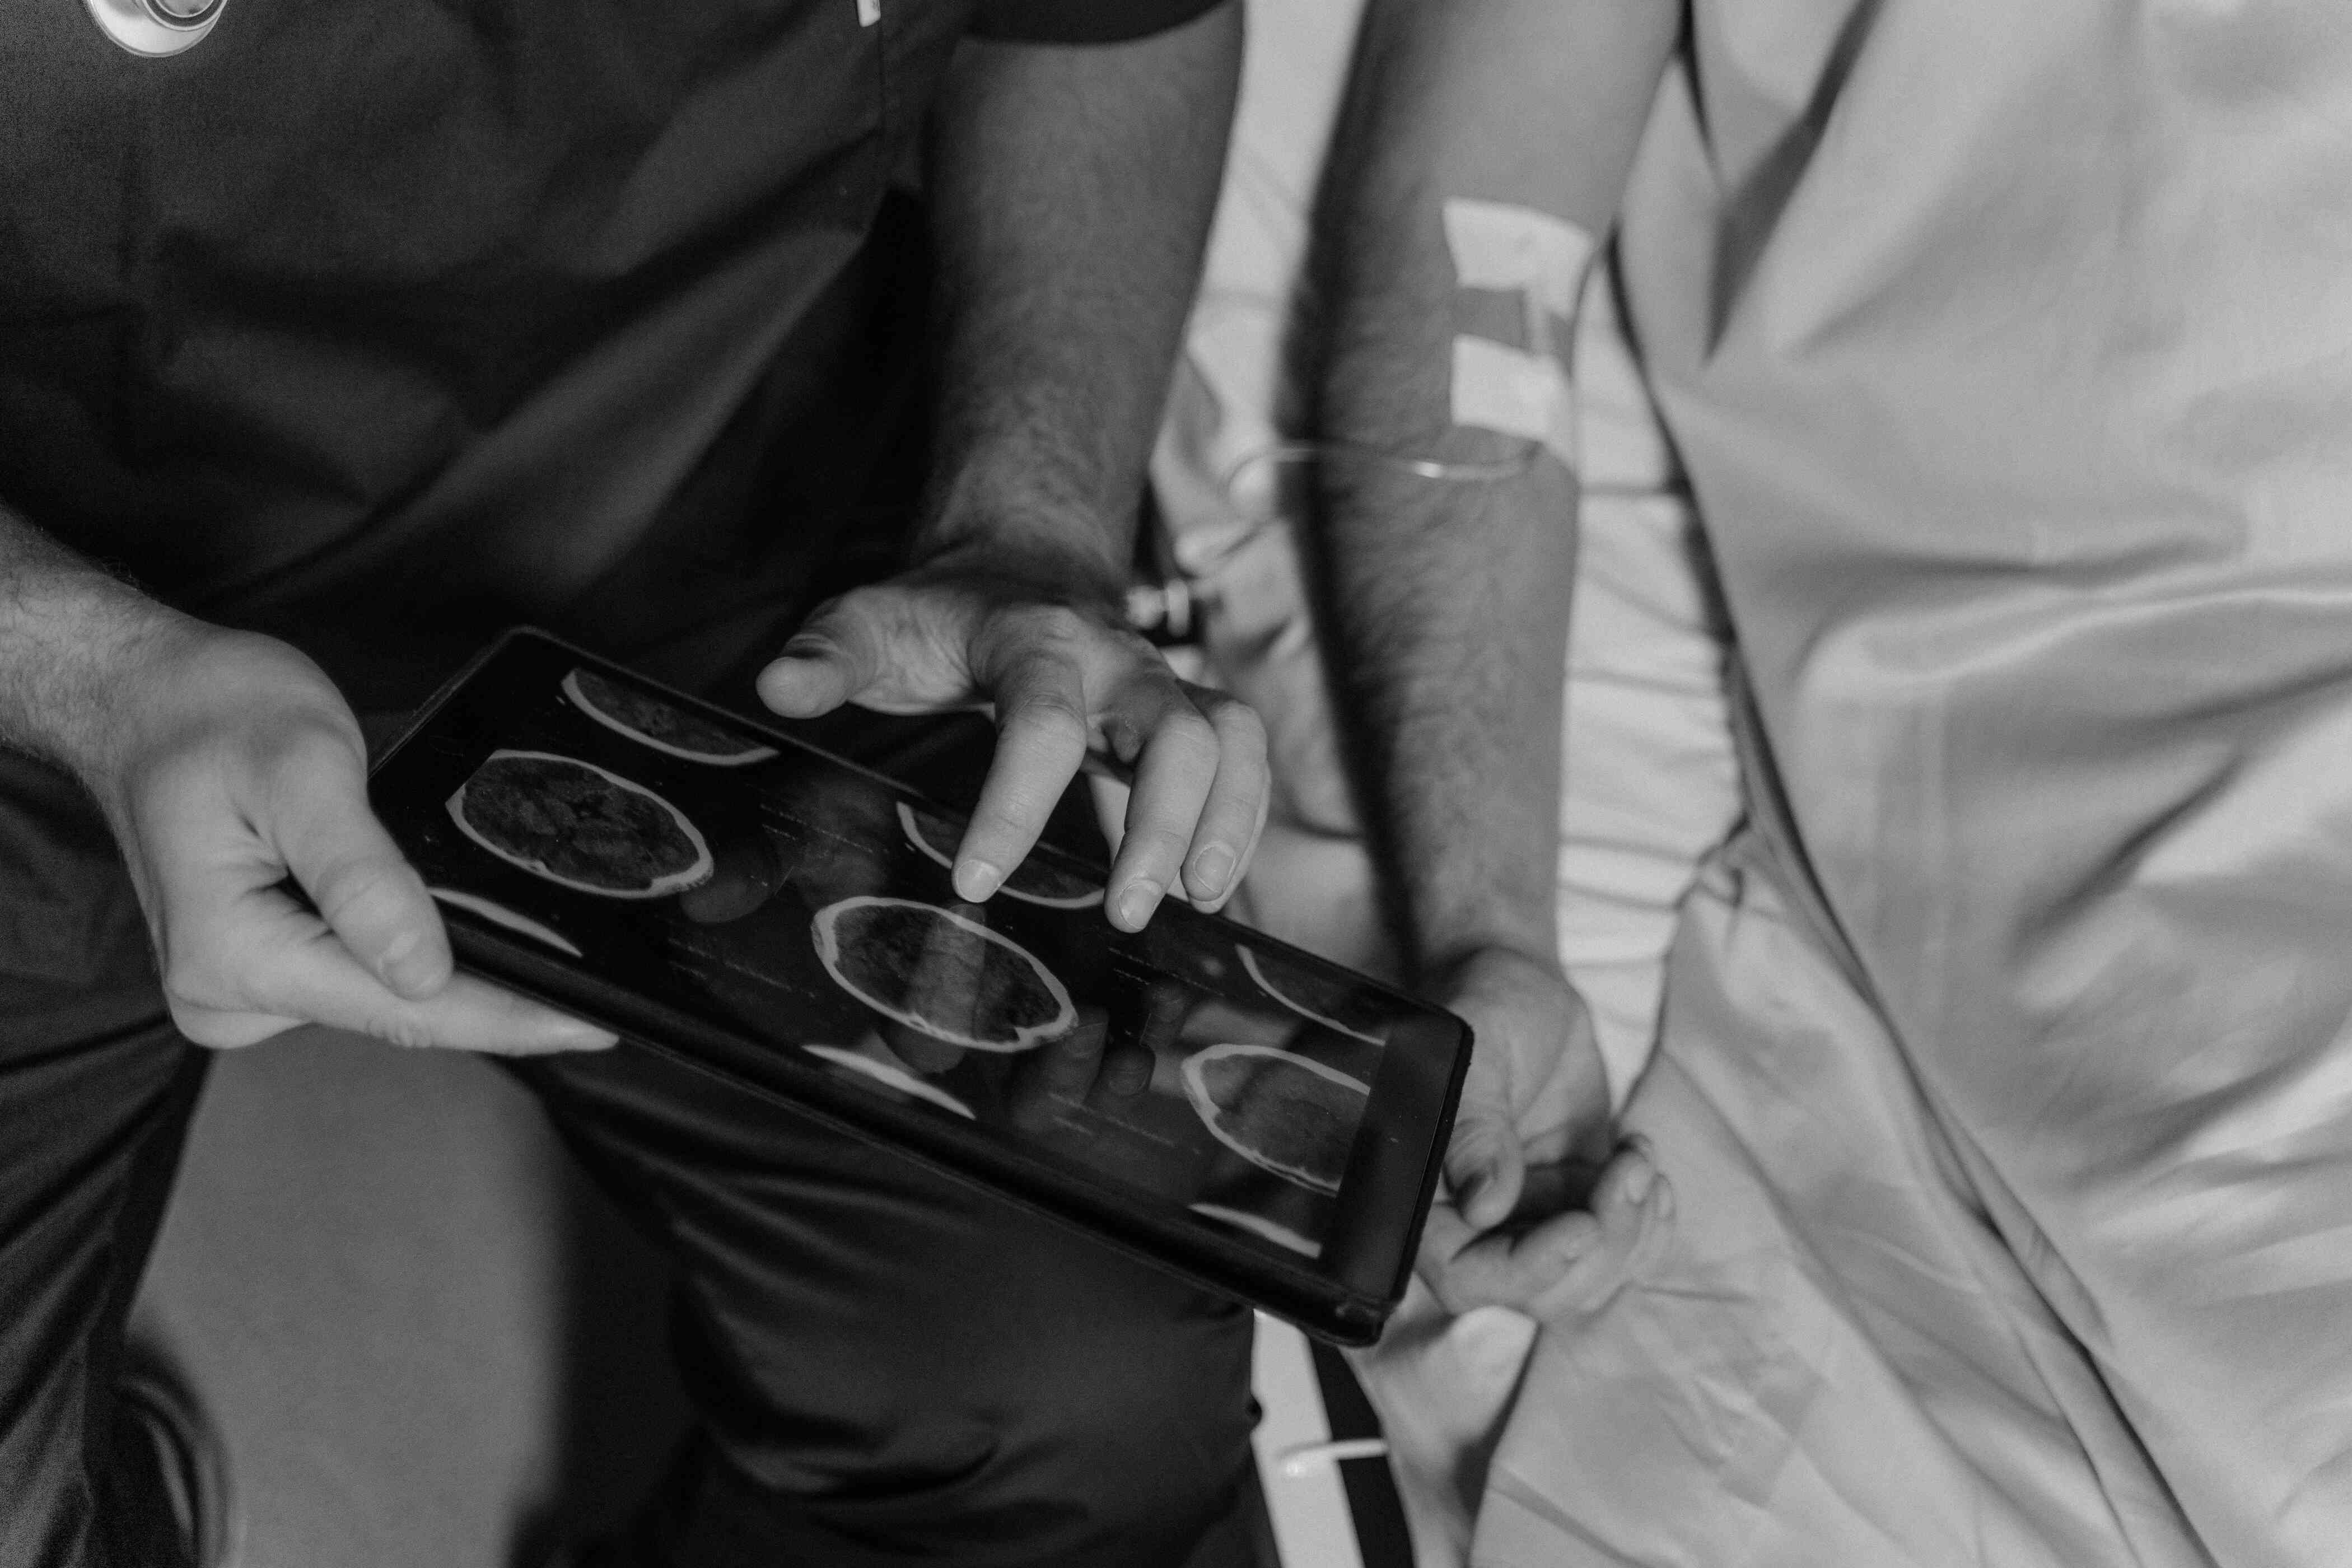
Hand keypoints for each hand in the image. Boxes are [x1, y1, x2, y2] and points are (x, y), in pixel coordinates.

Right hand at [84, 625, 615, 1054]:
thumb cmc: (212, 713)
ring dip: (465, 970)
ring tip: (554, 953)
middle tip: (608, 988)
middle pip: (400, 1013)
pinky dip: (423, 948)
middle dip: (500, 996)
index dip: (509, 1019)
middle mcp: (230, 996)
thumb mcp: (301, 770)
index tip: (597, 1026)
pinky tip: (480, 929)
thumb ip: (361, 877)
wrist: (143, 697)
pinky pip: (366, 971)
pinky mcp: (267, 966)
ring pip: (388, 995)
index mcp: (232, 958)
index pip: (402, 1010)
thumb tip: (422, 970)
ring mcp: (245, 989)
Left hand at [756, 555, 1269, 931]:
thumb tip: (776, 688)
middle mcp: (1116, 657)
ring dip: (1226, 821)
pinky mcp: (1189, 711)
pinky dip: (1241, 820)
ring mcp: (1162, 682)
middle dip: (1161, 824)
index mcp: (1033, 637)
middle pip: (1175, 731)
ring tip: (1196, 900)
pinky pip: (1243, 758)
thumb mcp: (869, 620)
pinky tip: (1208, 887)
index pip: (1042, 720)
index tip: (978, 882)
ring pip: (1231, 738)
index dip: (1017, 803)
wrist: (1020, 561)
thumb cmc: (938, 613)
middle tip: (1127, 913)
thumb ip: (826, 656)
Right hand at [1416, 946, 1669, 1313]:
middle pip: (1544, 1291)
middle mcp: (1477, 1224)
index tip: (1583, 1224)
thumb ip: (1473, 1127)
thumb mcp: (1476, 1052)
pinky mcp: (1580, 1205)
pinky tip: (1644, 1161)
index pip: (1469, 1276)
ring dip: (1634, 1229)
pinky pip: (1626, 1250)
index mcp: (1428, 1196)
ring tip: (1639, 1155)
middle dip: (1602, 1244)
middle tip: (1628, 1168)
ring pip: (1593, 1278)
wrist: (1525, 989)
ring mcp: (1534, 1219)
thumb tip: (1484, 1205)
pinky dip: (1651, 1221)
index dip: (1530, 1268)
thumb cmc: (1486, 1009)